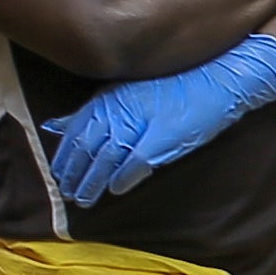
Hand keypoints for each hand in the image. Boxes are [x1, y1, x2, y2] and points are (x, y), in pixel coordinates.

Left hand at [45, 31, 275, 203]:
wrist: (219, 75)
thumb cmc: (178, 82)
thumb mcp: (128, 92)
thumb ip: (93, 111)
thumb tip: (55, 125)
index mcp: (110, 98)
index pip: (76, 131)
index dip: (65, 155)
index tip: (58, 173)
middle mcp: (119, 109)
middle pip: (86, 147)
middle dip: (74, 172)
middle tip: (66, 192)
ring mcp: (141, 124)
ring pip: (105, 158)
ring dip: (92, 181)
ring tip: (84, 198)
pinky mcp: (162, 138)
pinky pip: (136, 163)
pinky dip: (124, 178)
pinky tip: (116, 190)